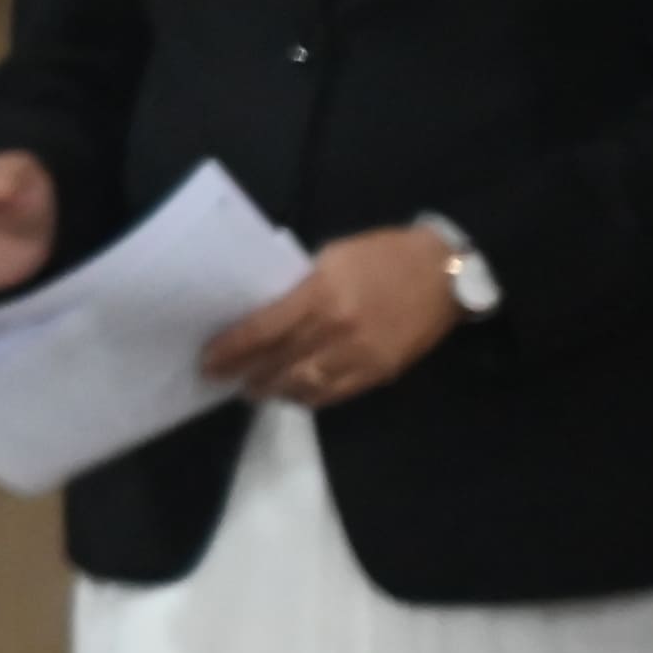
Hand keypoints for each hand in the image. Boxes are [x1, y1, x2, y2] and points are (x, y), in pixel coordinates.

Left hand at [200, 227, 463, 407]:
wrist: (444, 273)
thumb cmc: (382, 255)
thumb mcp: (332, 257)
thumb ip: (300, 288)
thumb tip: (267, 313)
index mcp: (322, 294)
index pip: (264, 329)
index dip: (233, 349)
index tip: (208, 359)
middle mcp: (338, 330)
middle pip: (280, 362)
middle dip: (247, 374)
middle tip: (222, 379)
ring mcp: (361, 355)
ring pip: (306, 385)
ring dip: (276, 390)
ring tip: (255, 388)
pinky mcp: (381, 373)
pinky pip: (337, 394)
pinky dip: (310, 397)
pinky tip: (294, 393)